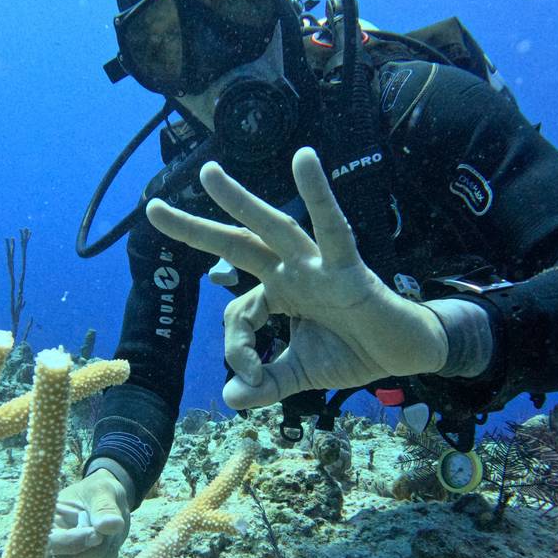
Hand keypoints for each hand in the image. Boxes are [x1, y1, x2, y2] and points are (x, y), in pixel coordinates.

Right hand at [46, 468, 129, 557]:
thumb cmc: (97, 492)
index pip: (47, 544)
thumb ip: (104, 507)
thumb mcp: (102, 491)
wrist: (108, 502)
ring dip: (105, 552)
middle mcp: (48, 549)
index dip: (71, 542)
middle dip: (93, 550)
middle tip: (107, 528)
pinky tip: (107, 541)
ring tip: (107, 528)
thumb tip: (111, 526)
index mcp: (44, 524)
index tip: (96, 534)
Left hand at [145, 146, 448, 409]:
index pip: (237, 313)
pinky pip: (332, 228)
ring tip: (209, 175)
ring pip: (272, 229)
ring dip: (240, 202)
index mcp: (277, 292)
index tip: (250, 375)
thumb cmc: (353, 351)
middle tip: (153, 208)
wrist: (404, 354)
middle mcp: (291, 271)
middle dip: (195, 229)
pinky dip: (320, 195)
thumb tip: (230, 397)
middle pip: (235, 245)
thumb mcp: (300, 374)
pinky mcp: (347, 268)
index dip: (237, 348)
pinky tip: (305, 159)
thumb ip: (267, 384)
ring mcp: (317, 266)